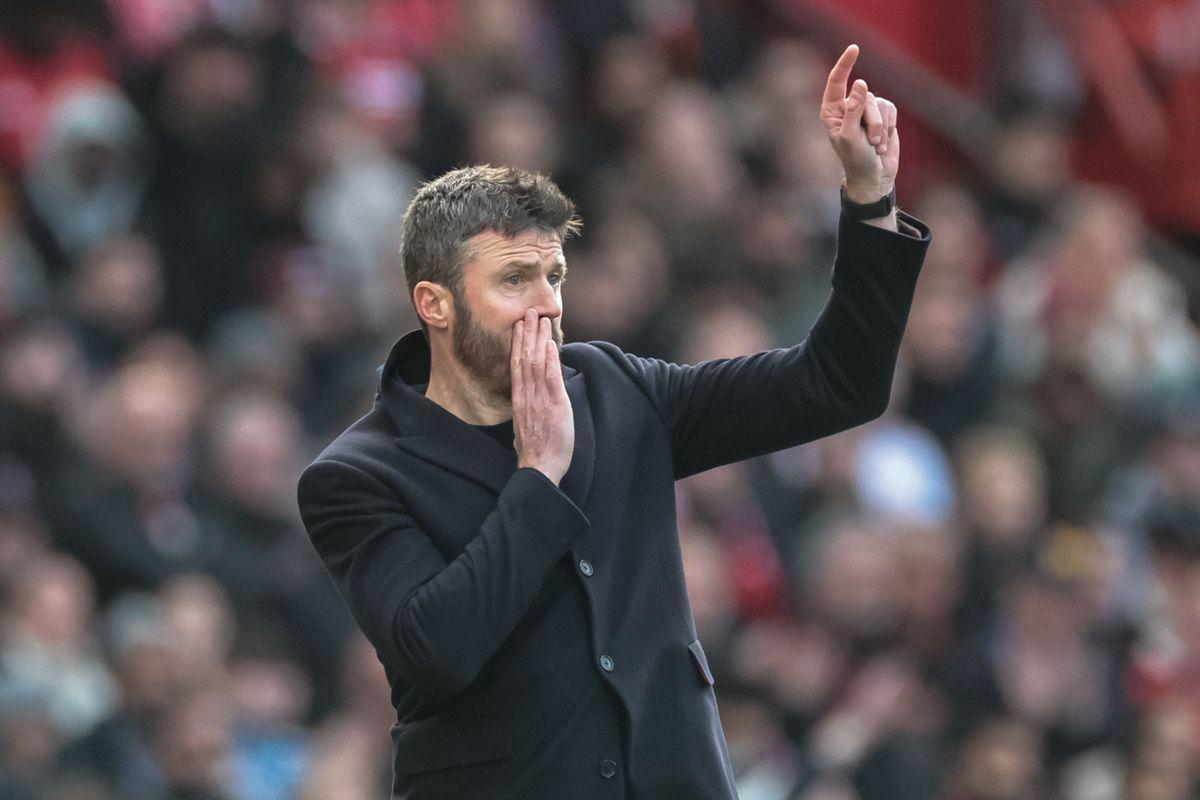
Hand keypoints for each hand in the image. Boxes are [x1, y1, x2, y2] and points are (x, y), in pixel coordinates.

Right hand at [512, 308, 573, 484]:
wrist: (539, 468)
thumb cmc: (535, 450)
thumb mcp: (525, 424)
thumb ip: (527, 407)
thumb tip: (527, 399)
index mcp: (520, 399)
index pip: (517, 365)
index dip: (519, 343)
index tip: (521, 326)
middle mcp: (526, 396)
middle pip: (524, 358)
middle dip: (527, 334)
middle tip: (529, 312)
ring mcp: (539, 399)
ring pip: (535, 363)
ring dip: (539, 340)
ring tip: (540, 320)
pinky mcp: (554, 406)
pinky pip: (550, 379)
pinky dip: (549, 360)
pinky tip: (550, 344)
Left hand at [819, 44, 898, 203]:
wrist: (873, 176)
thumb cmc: (855, 160)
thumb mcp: (850, 136)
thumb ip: (854, 110)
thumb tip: (860, 83)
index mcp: (831, 111)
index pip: (836, 81)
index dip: (845, 64)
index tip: (854, 48)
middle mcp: (847, 107)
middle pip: (865, 95)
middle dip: (872, 119)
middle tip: (869, 141)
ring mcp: (865, 110)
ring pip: (880, 103)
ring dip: (881, 127)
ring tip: (875, 144)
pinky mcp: (882, 115)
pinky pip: (891, 109)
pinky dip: (890, 126)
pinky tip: (882, 142)